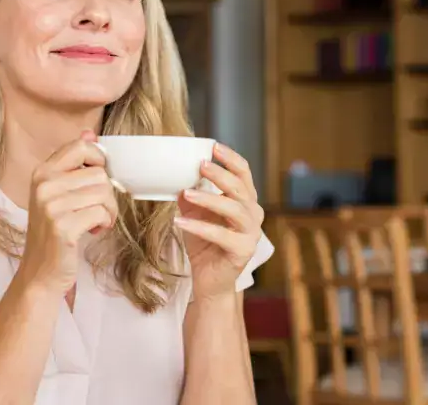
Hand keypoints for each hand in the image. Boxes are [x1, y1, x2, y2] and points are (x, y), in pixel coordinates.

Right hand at [17, 130, 118, 295]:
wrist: (40, 272)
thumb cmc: (54, 232)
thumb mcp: (58, 193)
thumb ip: (73, 163)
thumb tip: (91, 132)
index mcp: (42, 172)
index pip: (81, 146)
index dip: (99, 160)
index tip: (96, 180)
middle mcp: (44, 184)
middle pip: (99, 173)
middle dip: (106, 194)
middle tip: (96, 211)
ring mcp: (51, 205)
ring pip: (103, 192)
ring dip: (108, 210)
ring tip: (94, 222)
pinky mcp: (62, 226)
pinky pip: (101, 212)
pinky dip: (104, 223)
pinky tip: (91, 232)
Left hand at [175, 143, 263, 300]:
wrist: (210, 280)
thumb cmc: (204, 243)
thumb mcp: (195, 213)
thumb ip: (190, 194)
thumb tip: (174, 175)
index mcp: (245, 201)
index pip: (244, 173)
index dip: (231, 158)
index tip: (214, 146)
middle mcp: (253, 215)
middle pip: (241, 188)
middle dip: (221, 174)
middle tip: (201, 164)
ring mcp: (250, 234)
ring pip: (234, 209)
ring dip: (209, 199)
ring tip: (187, 192)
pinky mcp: (242, 252)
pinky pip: (221, 235)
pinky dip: (199, 227)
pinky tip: (180, 221)